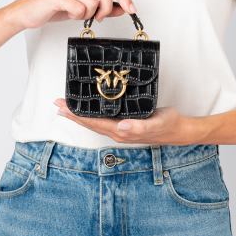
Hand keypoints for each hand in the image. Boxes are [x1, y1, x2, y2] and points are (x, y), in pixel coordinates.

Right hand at [4, 0, 136, 30]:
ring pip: (94, 2)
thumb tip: (122, 8)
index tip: (131, 9)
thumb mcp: (83, 6)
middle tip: (99, 17)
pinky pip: (80, 9)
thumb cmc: (56, 6)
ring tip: (77, 14)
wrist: (30, 11)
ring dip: (88, 14)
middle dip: (107, 9)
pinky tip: (69, 14)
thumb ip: (103, 6)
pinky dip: (77, 16)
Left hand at [53, 100, 200, 144]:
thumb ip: (139, 126)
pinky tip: (88, 110)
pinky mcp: (124, 125)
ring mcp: (120, 130)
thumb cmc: (168, 125)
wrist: (179, 130)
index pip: (94, 122)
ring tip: (66, 107)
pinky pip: (102, 120)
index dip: (77, 115)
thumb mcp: (156, 123)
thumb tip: (122, 127)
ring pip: (94, 122)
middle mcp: (118, 132)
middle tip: (57, 104)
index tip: (63, 107)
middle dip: (72, 114)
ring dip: (79, 115)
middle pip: (90, 123)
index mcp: (122, 131)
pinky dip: (91, 115)